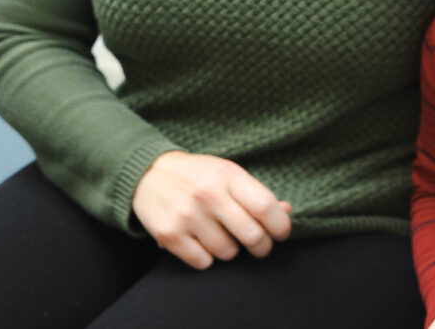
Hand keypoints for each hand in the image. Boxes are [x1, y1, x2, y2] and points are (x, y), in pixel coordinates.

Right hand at [131, 151, 291, 269]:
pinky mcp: (169, 235)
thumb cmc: (197, 175)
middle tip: (259, 244)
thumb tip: (286, 210)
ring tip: (220, 234)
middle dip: (262, 246)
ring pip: (228, 252)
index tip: (281, 232)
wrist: (147, 173)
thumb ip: (256, 193)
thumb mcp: (228, 173)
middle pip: (252, 235)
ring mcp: (187, 216)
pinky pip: (203, 262)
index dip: (280, 225)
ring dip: (230, 249)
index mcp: (227, 175)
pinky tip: (200, 240)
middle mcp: (207, 194)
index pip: (266, 207)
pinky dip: (206, 256)